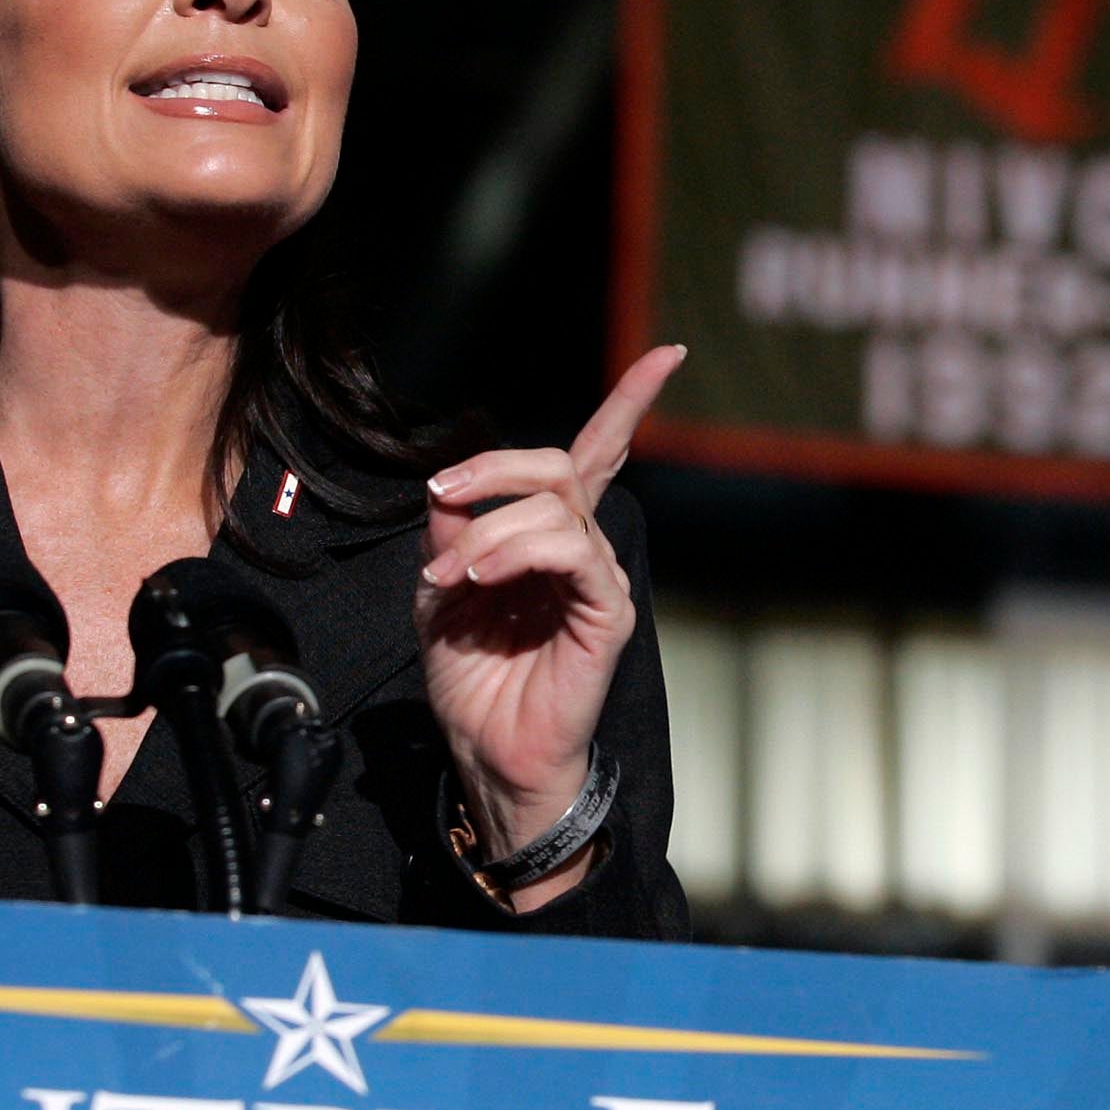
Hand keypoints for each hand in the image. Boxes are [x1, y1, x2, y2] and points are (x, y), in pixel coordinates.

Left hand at [414, 345, 684, 905]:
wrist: (489, 755)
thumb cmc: (474, 683)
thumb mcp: (439, 594)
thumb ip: (450, 538)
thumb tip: (450, 495)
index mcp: (551, 538)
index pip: (596, 455)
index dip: (631, 403)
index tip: (669, 355)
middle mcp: (584, 551)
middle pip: (558, 465)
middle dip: (492, 466)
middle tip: (443, 497)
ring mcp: (599, 579)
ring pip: (558, 505)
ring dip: (489, 528)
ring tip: (455, 574)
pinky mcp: (607, 612)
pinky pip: (573, 551)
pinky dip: (516, 551)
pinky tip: (481, 578)